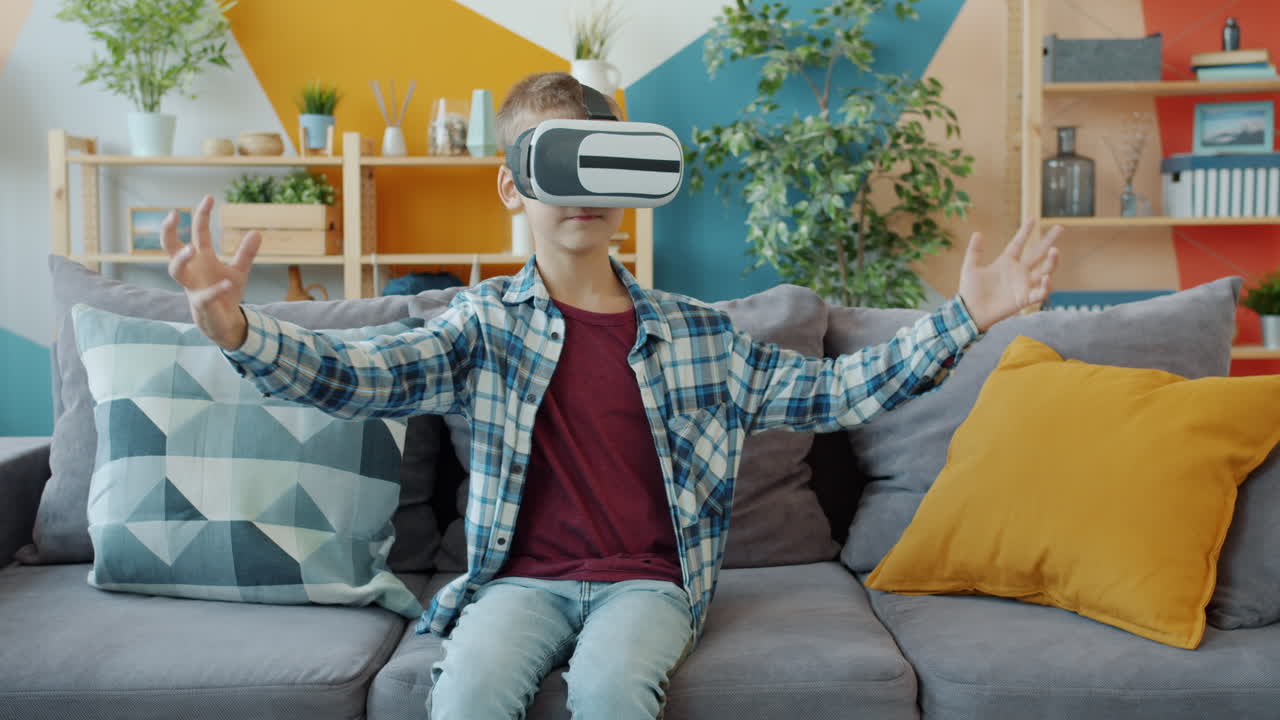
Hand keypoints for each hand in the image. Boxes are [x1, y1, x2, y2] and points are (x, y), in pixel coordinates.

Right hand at [164, 194, 261, 350]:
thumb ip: (246, 253)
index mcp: (202, 257)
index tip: (209, 197)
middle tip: (172, 214)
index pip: (199, 232)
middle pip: (170, 247)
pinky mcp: (200, 303)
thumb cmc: (226, 293)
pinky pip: (204, 295)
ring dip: (181, 258)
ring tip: (192, 248)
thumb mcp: (239, 271)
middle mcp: (192, 269)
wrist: (224, 322)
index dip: (202, 214)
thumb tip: (257, 232)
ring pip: (175, 270)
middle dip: (168, 231)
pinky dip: (216, 289)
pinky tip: (226, 284)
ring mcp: (192, 286)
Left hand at [957, 219, 1061, 332]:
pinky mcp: (1024, 298)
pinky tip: (1047, 277)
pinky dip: (1046, 286)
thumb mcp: (970, 267)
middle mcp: (1018, 271)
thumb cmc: (970, 290)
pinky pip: (1040, 292)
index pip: (1019, 243)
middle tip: (1060, 228)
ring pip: (1044, 270)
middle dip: (1048, 241)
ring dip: (1052, 261)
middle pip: (1037, 253)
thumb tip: (978, 232)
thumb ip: (975, 251)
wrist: (969, 311)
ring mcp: (1023, 284)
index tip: (1032, 218)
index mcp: (1006, 262)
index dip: (1025, 231)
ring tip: (1055, 250)